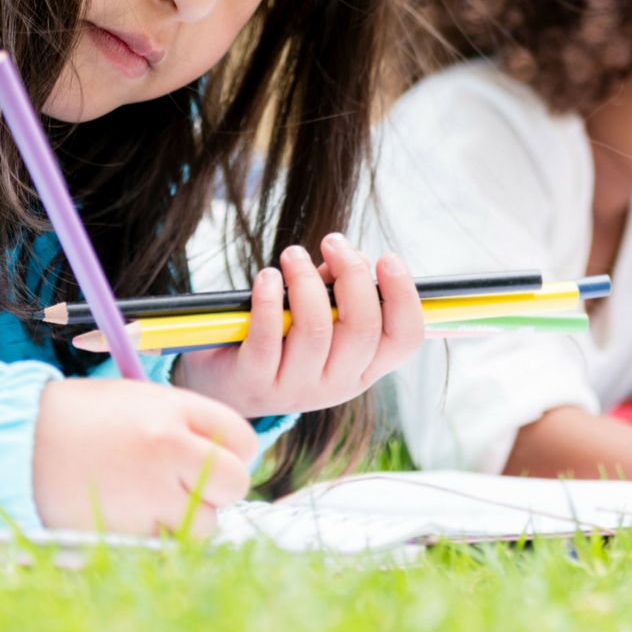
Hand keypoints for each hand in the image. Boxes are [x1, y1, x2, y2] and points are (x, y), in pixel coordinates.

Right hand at [32, 377, 257, 534]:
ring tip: (156, 502)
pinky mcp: (124, 530)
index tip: (218, 457)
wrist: (18, 441)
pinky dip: (156, 538)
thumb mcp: (142, 400)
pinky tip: (132, 515)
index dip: (234, 452)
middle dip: (221, 490)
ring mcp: (146, 492)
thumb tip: (232, 456)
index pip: (242, 438)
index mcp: (173, 408)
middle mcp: (167, 448)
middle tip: (194, 486)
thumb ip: (190, 424)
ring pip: (204, 525)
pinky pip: (165, 546)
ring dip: (188, 520)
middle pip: (234, 484)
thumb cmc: (84, 418)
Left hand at [174, 233, 424, 417]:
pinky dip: (268, 299)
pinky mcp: (256, 383)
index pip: (404, 339)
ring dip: (305, 280)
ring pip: (315, 330)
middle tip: (332, 241)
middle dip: (351, 274)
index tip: (386, 258)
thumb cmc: (284, 340)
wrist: (227, 386)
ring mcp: (297, 390)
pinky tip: (267, 277)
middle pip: (363, 328)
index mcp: (364, 367)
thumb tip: (353, 257)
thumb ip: (340, 291)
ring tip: (292, 255)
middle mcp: (338, 384)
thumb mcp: (321, 318)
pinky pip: (267, 339)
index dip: (404, 297)